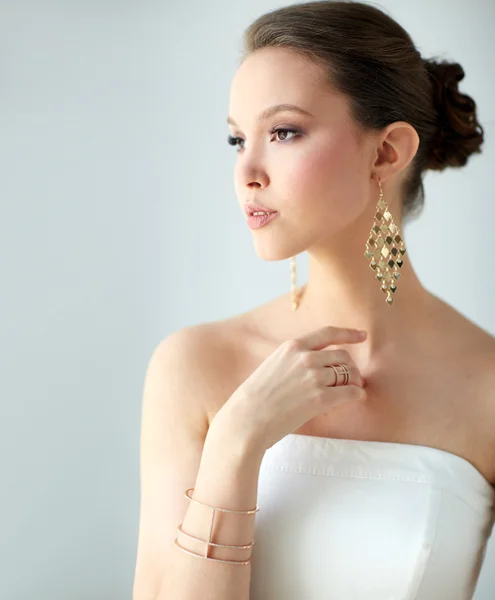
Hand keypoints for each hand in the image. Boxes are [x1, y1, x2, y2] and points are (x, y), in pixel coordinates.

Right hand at [219, 325, 366, 453]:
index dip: (348, 334)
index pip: (327, 333)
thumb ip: (293, 361)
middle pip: (342, 356)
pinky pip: (350, 392)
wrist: (247, 418)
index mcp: (292, 347)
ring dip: (355, 381)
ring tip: (354, 389)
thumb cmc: (256, 396)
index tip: (361, 336)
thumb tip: (315, 366)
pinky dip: (357, 394)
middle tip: (352, 378)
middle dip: (350, 367)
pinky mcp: (320, 398)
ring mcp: (313, 377)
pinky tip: (357, 397)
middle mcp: (305, 358)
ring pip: (348, 373)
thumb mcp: (272, 366)